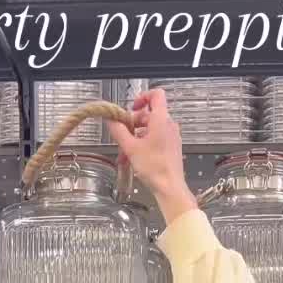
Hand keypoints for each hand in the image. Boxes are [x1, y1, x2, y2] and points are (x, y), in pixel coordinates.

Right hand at [107, 89, 196, 225]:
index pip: (156, 94)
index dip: (142, 96)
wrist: (169, 187)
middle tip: (122, 133)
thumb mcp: (130, 147)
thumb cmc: (156, 168)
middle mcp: (168, 125)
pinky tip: (132, 157)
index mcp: (161, 120)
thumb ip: (118, 131)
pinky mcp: (170, 147)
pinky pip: (154, 140)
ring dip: (134, 137)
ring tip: (124, 150)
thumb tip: (111, 120)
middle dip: (132, 123)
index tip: (132, 106)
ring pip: (149, 129)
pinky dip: (142, 144)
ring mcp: (170, 137)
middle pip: (148, 114)